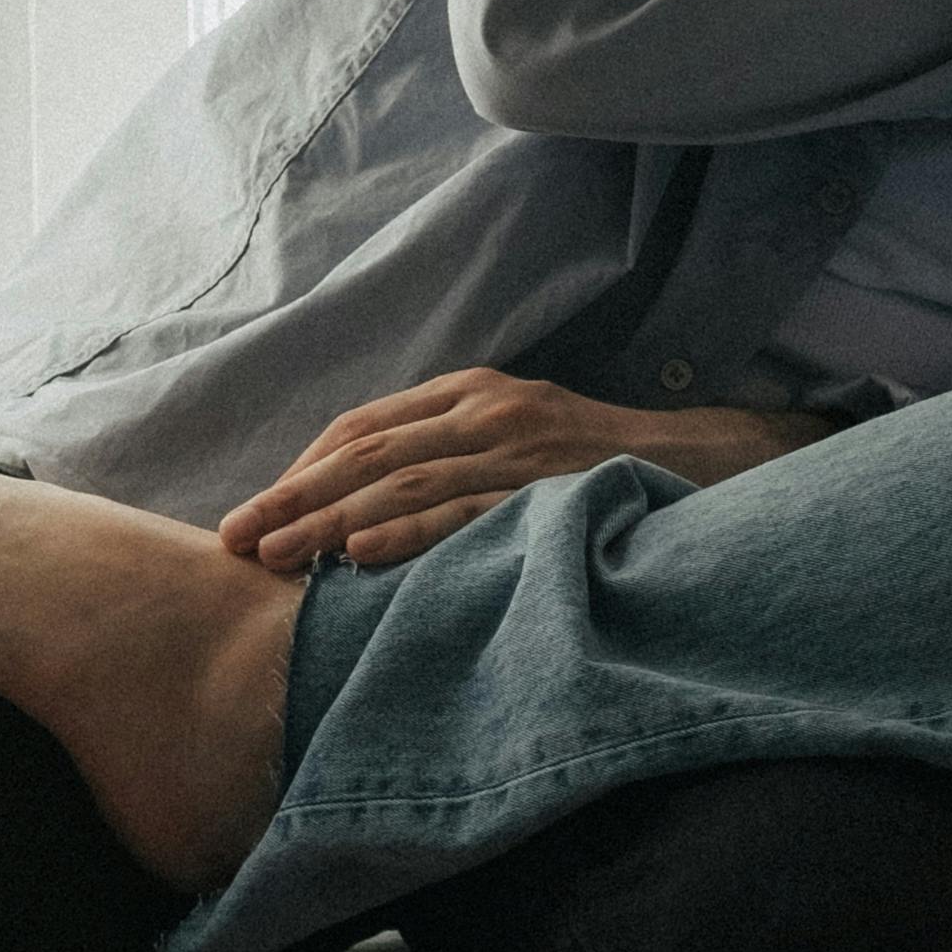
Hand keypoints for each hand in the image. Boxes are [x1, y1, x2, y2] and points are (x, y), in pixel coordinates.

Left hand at [216, 371, 824, 575]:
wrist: (717, 468)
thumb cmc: (610, 471)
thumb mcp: (525, 451)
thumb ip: (457, 468)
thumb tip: (368, 522)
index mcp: (477, 396)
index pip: (364, 428)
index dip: (302, 469)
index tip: (254, 514)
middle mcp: (491, 410)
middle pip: (366, 452)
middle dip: (292, 496)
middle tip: (233, 540)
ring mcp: (522, 445)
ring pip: (401, 482)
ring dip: (327, 520)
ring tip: (274, 555)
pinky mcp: (550, 486)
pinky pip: (464, 508)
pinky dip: (405, 531)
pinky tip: (356, 556)